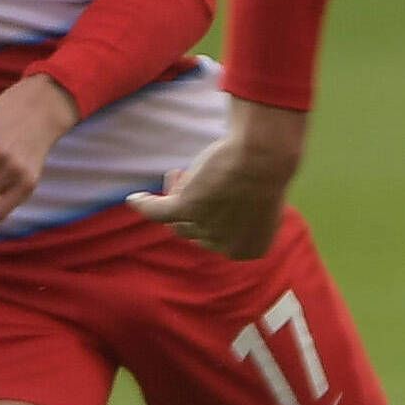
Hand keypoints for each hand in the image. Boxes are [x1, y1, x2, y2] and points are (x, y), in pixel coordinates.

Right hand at [127, 99, 307, 259]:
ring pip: (177, 219)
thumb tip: (212, 212)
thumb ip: (237, 215)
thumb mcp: (258, 200)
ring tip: (180, 173)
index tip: (215, 197)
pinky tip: (136, 198)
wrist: (266, 154)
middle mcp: (226, 247)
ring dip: (177, 194)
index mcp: (249, 249)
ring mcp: (205, 230)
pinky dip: (144, 204)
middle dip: (195, 205)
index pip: (219, 240)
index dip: (212, 218)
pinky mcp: (186, 209)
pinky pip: (156, 211)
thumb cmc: (268, 170)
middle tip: (192, 178)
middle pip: (196, 230)